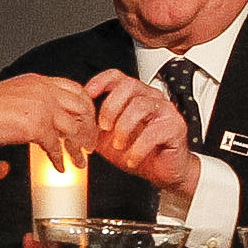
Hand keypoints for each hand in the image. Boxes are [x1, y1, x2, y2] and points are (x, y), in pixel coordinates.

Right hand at [0, 74, 94, 167]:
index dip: (86, 106)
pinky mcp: (37, 125)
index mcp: (38, 82)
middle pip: (82, 107)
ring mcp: (42, 107)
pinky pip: (56, 146)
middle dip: (90, 127)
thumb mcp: (13, 96)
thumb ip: (32, 102)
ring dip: (80, 147)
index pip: (75, 89)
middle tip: (90, 142)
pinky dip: (60, 159)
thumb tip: (42, 117)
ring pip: (74, 128)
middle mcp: (44, 91)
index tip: (87, 119)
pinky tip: (60, 166)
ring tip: (80, 159)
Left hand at [82, 69, 197, 197]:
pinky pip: (153, 132)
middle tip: (103, 128)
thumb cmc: (138, 152)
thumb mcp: (108, 139)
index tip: (87, 96)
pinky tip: (132, 159)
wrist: (163, 171)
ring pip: (140, 105)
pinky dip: (137, 149)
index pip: (117, 77)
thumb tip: (72, 123)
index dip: (100, 82)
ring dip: (123, 128)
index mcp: (135, 95)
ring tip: (119, 145)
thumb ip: (94, 127)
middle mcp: (151, 98)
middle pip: (128, 85)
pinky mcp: (175, 127)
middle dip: (110, 107)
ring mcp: (165, 110)